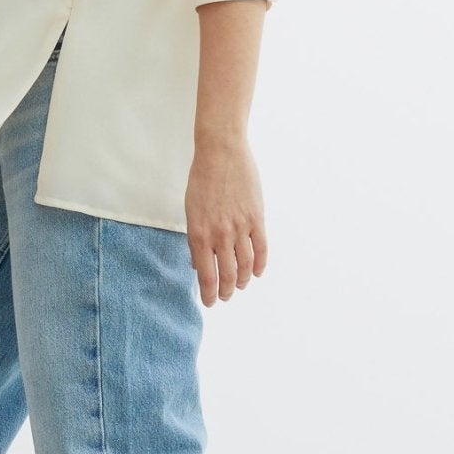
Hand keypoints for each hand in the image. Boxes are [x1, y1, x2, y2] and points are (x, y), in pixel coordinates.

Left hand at [185, 135, 267, 304]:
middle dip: (226, 291)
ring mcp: (240, 227)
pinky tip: (257, 273)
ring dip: (243, 281)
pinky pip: (261, 249)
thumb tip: (197, 263)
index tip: (210, 302)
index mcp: (198, 233)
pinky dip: (260, 265)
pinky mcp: (256, 218)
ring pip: (245, 266)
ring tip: (241, 287)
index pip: (205, 275)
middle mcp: (219, 234)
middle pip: (226, 275)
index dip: (208, 293)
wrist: (221, 152)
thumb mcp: (191, 211)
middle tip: (226, 297)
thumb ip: (196, 239)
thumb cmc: (202, 179)